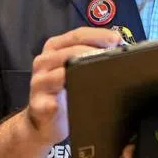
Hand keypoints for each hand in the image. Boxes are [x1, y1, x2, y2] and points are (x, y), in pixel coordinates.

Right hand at [24, 27, 122, 145]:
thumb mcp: (75, 69)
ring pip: (61, 74)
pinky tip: (73, 101)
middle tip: (114, 58)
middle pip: (70, 52)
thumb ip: (90, 56)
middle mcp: (44, 62)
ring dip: (82, 74)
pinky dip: (62, 101)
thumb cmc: (65, 91)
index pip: (77, 35)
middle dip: (94, 53)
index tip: (117, 40)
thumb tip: (119, 47)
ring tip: (101, 76)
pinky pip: (51, 102)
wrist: (44, 122)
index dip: (98, 35)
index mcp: (54, 48)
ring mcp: (39, 83)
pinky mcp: (38, 105)